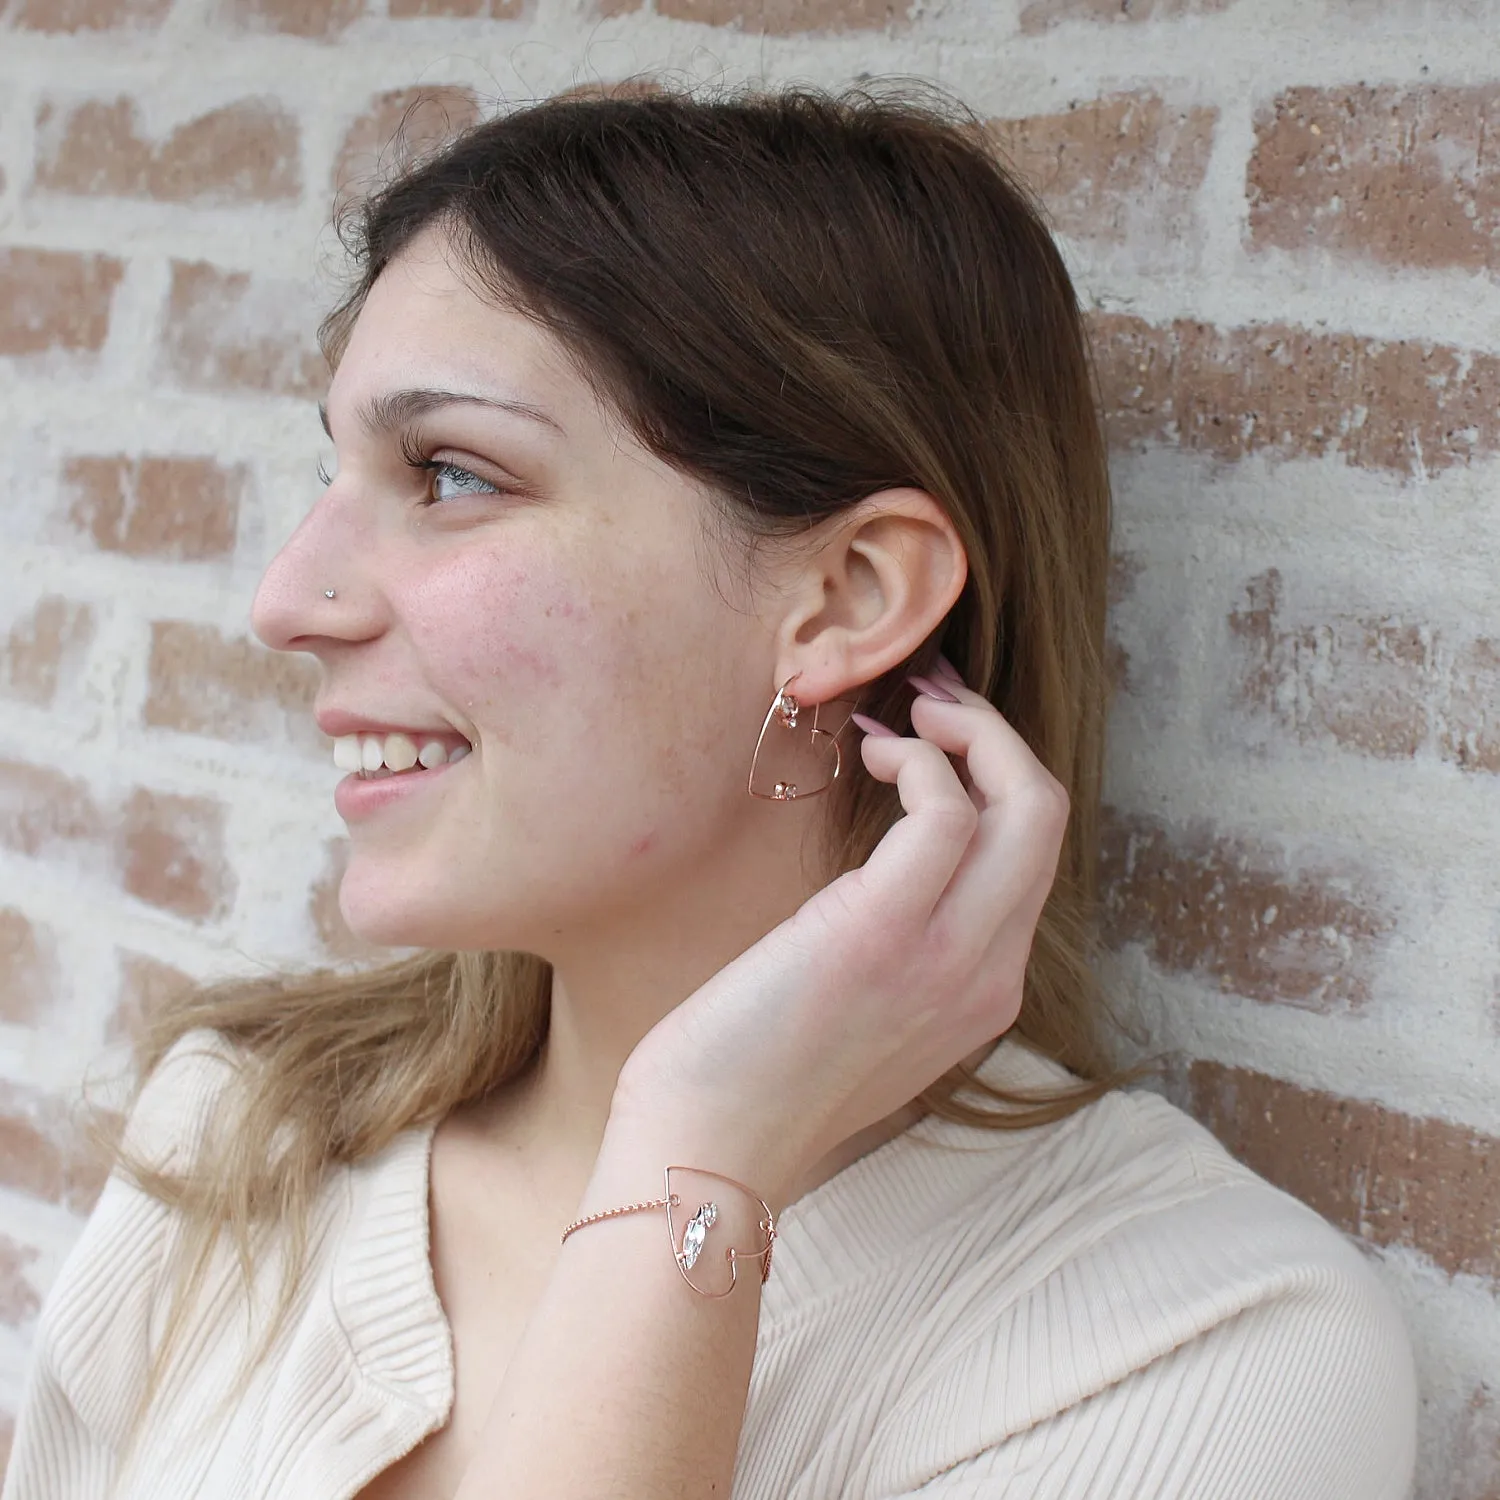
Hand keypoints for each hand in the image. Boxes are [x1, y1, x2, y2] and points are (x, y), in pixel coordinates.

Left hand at [613, 659, 1071, 1209]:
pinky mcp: (885, 933)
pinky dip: (920, 763)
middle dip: (999, 738)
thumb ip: (903, 956)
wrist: (706, 1148)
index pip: (1031, 858)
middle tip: (934, 700)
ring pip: (1027, 806)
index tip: (937, 738)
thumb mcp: (863, 1016)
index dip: (996, 779)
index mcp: (982, 990)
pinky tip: (870, 758)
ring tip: (905, 717)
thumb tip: (886, 879)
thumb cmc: (757, 1075)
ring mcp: (947, 957)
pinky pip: (947, 813)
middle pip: (1049, 819)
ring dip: (971, 733)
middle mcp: (987, 974)